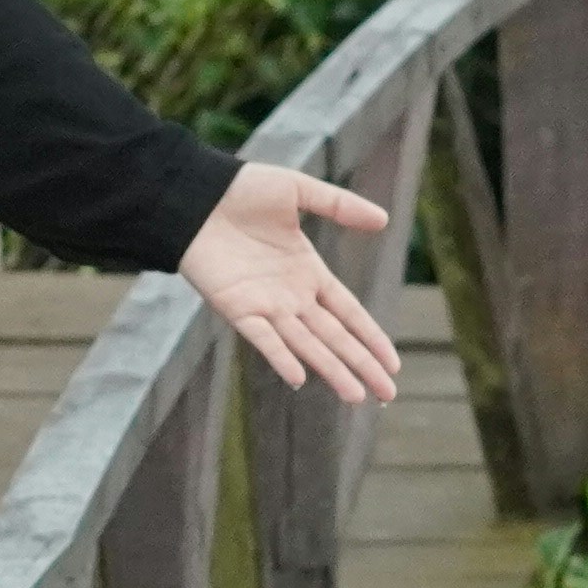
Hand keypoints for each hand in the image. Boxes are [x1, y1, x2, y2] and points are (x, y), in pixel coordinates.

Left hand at [183, 161, 400, 404]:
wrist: (195, 194)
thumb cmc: (242, 190)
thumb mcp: (298, 191)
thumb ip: (339, 206)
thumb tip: (384, 219)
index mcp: (308, 272)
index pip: (349, 313)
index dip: (371, 337)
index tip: (392, 363)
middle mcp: (290, 296)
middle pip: (334, 337)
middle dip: (361, 365)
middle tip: (388, 394)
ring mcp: (264, 305)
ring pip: (305, 345)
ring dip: (331, 370)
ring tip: (356, 397)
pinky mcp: (236, 307)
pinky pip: (262, 337)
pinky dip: (280, 357)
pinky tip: (300, 378)